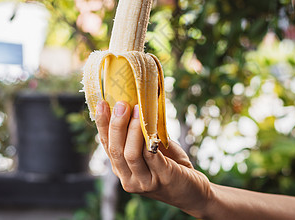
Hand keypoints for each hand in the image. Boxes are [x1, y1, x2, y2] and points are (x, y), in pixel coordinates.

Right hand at [96, 100, 212, 217]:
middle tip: (121, 104)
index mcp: (122, 170)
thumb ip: (142, 135)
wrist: (193, 191)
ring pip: (130, 154)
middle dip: (116, 125)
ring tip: (136, 109)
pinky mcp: (162, 179)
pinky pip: (151, 156)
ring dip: (132, 129)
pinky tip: (151, 125)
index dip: (102, 124)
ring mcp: (144, 182)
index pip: (107, 145)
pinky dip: (148, 139)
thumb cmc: (172, 166)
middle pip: (115, 150)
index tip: (101, 104)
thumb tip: (136, 104)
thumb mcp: (152, 150)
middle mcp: (128, 179)